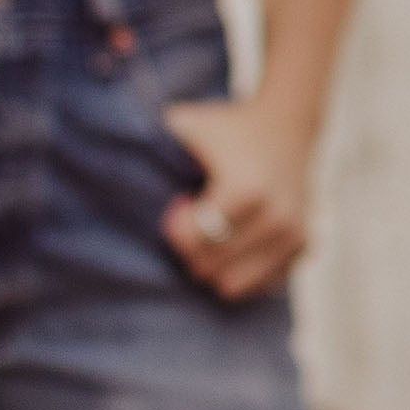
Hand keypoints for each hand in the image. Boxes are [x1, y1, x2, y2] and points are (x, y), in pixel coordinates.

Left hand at [158, 99, 313, 300]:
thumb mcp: (187, 123)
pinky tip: (240, 236)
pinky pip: (259, 285)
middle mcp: (276, 217)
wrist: (287, 123)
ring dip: (215, 263)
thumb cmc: (226, 127)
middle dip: (193, 246)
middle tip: (198, 214)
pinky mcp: (305, 247)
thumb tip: (105, 149)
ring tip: (217, 228)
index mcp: (245, 190)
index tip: (181, 202)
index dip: (176, 226)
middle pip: (208, 267)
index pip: (192, 241)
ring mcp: (294, 235)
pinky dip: (242, 268)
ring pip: (232, 286)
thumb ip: (149, 137)